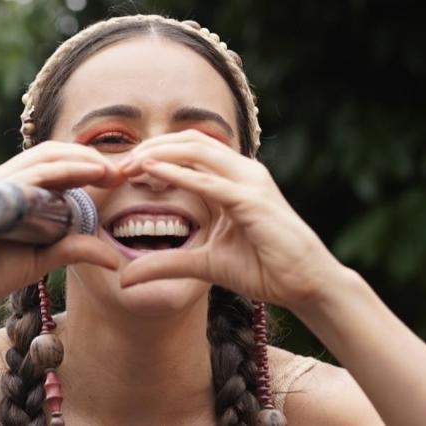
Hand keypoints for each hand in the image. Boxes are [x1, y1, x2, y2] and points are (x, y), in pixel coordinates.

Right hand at [0, 142, 124, 329]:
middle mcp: (3, 179)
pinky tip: (84, 177)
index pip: (54, 164)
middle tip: (122, 168)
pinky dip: (59, 174)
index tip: (120, 175)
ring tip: (109, 169)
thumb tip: (113, 257)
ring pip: (43, 159)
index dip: (88, 164)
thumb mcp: (41, 259)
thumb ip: (73, 249)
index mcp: (13, 188)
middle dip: (89, 156)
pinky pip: (27, 178)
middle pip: (51, 153)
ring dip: (80, 160)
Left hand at [117, 130, 345, 308]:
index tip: (122, 169)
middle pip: (190, 141)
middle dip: (151, 146)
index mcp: (232, 178)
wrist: (306, 284)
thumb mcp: (204, 264)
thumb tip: (125, 278)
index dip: (154, 153)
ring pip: (198, 151)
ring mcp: (250, 182)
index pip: (188, 150)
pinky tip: (153, 172)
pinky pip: (210, 181)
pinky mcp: (252, 201)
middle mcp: (242, 171)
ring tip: (129, 164)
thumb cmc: (264, 268)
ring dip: (160, 153)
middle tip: (119, 164)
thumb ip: (166, 263)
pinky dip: (180, 173)